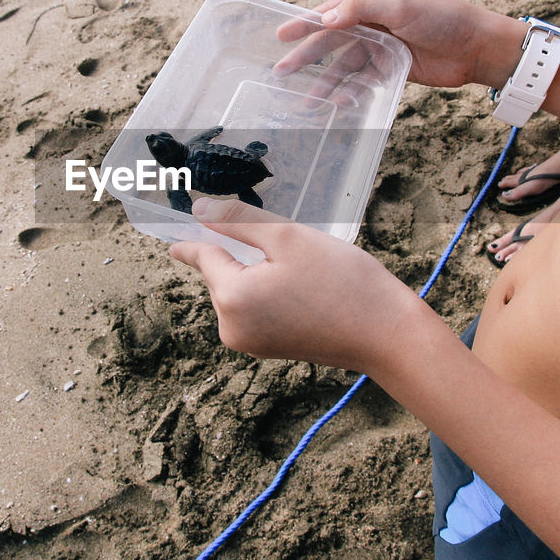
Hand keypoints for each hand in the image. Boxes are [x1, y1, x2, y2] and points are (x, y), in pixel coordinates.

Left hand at [169, 197, 423, 374]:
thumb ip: (237, 222)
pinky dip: (268, 292)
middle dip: (242, 253)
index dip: (195, 234)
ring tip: (304, 271)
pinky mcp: (268, 350)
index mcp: (231, 297)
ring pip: (239, 291)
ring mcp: (249, 344)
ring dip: (258, 273)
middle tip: (286, 245)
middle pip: (222, 273)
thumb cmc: (342, 281)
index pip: (203, 255)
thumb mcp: (288, 237)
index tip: (172, 228)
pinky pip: (254, 309)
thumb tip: (198, 210)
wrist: (386, 335)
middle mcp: (231, 328)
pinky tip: (303, 287)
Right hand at [274, 0, 521, 90]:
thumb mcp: (402, 6)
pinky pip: (363, 80)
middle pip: (332, 39)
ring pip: (345, 64)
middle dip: (308, 57)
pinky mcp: (390, 65)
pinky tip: (338, 104)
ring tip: (308, 102)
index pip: (331, 10)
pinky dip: (350, 92)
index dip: (304, 24)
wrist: (477, 48)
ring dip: (327, 83)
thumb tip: (325, 18)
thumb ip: (361, 8)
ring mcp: (380, 43)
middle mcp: (372, 17)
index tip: (281, 36)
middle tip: (282, 72)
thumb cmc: (443, 18)